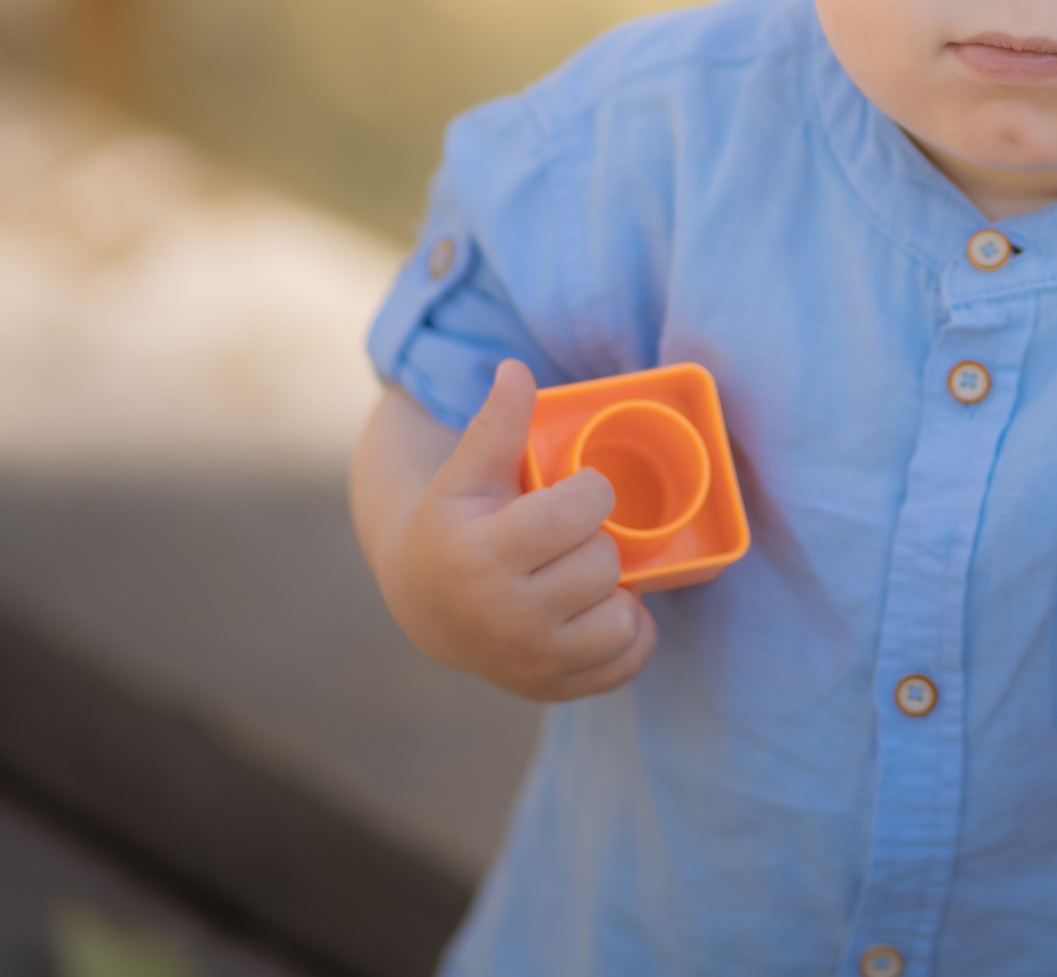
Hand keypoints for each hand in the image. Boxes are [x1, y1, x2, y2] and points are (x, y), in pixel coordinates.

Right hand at [374, 360, 656, 700]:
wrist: (426, 606)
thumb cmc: (453, 526)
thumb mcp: (465, 474)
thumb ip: (495, 423)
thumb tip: (515, 368)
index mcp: (483, 557)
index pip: (580, 512)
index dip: (588, 493)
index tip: (570, 494)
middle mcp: (506, 619)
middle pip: (604, 564)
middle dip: (595, 542)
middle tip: (568, 539)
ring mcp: (532, 663)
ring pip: (623, 618)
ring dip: (614, 591)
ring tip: (582, 576)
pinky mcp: (554, 689)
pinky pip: (629, 660)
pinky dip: (628, 634)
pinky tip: (599, 612)